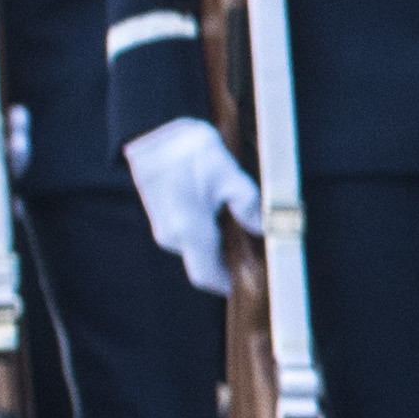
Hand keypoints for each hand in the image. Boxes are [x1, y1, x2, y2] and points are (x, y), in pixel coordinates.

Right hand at [127, 117, 258, 297]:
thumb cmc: (192, 153)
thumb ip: (248, 207)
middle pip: (203, 263)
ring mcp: (163, 227)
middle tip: (253, 253)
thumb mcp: (231, 176)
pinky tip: (218, 215)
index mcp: (190, 230)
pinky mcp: (159, 217)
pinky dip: (203, 234)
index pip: (206, 276)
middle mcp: (172, 235)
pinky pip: (184, 236)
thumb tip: (263, 228)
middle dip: (227, 262)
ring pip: (194, 249)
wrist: (155, 133)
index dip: (226, 284)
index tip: (247, 282)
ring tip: (238, 229)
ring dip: (215, 246)